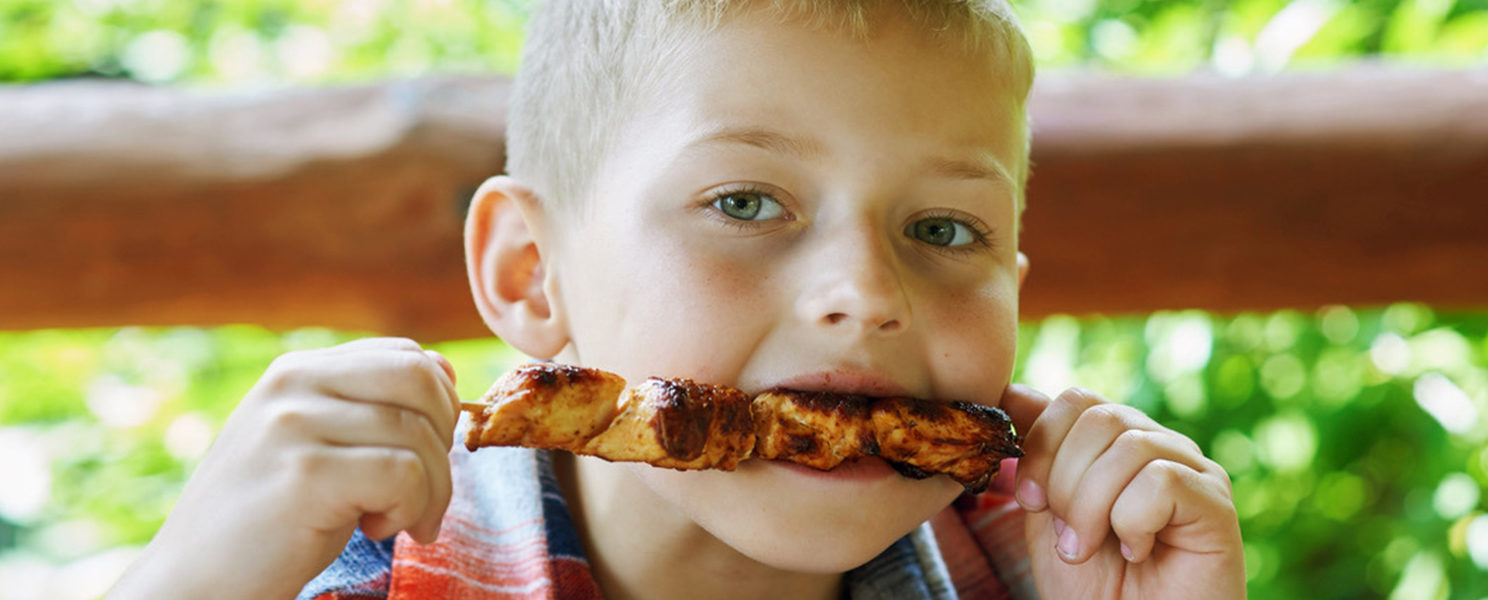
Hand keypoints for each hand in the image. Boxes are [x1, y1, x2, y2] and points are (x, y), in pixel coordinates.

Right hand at [109, 338, 459, 599]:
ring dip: (431, 491)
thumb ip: (367, 406)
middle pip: (422, 383)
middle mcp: (293, 384)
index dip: (438, 405)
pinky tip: (375, 529)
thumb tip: (445, 371)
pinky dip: (409, 509)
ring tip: (397, 522)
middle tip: (425, 493)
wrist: (195, 583)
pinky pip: (403, 474)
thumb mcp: (314, 445)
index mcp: (297, 370)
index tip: (424, 456)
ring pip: (419, 435)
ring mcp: (295, 425)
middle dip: (444, 442)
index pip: (406, 355)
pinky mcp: (306, 474)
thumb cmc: (268, 522)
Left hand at [1001, 385, 1243, 598]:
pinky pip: (1162, 479)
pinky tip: (1137, 552)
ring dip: (1091, 507)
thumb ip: (1037, 455)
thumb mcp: (1047, 514)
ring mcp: (1192, 469)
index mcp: (1118, 444)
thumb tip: (1013, 391)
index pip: (1076, 400)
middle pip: (1099, 417)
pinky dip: (1132, 521)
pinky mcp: (1215, 502)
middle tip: (1067, 536)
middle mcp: (1159, 446)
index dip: (1041, 444)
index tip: (1029, 499)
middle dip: (1064, 482)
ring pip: (1128, 446)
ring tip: (1092, 548)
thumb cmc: (1093, 588)